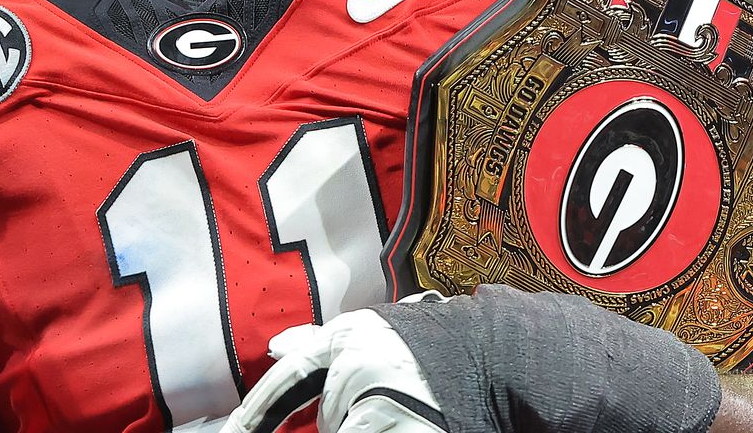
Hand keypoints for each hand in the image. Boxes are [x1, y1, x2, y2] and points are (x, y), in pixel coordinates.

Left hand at [224, 307, 448, 432]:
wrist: (500, 355)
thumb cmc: (432, 344)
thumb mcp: (373, 329)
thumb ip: (321, 341)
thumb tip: (273, 347)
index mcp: (348, 338)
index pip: (285, 382)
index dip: (253, 417)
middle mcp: (361, 369)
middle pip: (328, 421)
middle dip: (345, 424)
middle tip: (382, 409)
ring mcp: (387, 405)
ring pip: (345, 428)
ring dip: (362, 425)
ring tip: (401, 410)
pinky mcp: (411, 430)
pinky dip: (378, 429)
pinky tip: (399, 421)